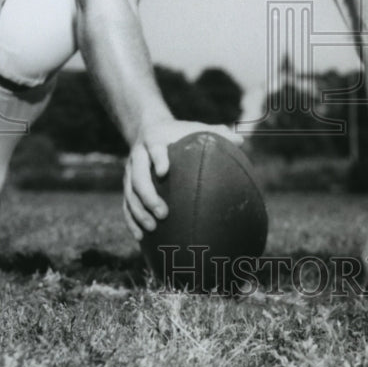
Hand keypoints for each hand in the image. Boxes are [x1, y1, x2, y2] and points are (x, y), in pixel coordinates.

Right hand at [122, 120, 242, 241]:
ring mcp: (129, 171)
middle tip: (163, 213)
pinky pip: (125, 204)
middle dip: (148, 195)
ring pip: (130, 193)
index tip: (164, 171)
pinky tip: (141, 237)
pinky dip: (131, 220)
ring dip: (139, 212)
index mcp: (154, 140)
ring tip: (153, 228)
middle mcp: (138, 155)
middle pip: (138, 175)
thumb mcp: (193, 129)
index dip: (158, 158)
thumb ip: (215, 133)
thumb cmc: (178, 132)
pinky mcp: (127, 185)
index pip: (154, 149)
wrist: (148, 128)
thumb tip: (241, 140)